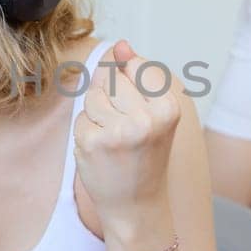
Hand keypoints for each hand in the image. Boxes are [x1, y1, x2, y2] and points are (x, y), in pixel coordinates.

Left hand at [72, 40, 180, 229]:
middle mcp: (146, 120)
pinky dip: (87, 132)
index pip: (136, 66)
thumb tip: (119, 44)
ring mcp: (117, 132)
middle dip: (114, 100)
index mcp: (169, 108)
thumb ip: (139, 76)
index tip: (140, 111)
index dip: (133, 86)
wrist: (137, 206)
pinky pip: (81, 118)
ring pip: (94, 97)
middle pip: (113, 80)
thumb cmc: (146, 157)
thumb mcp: (155, 114)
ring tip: (115, 140)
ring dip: (98, 115)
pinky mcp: (91, 143)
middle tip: (128, 132)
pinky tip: (102, 152)